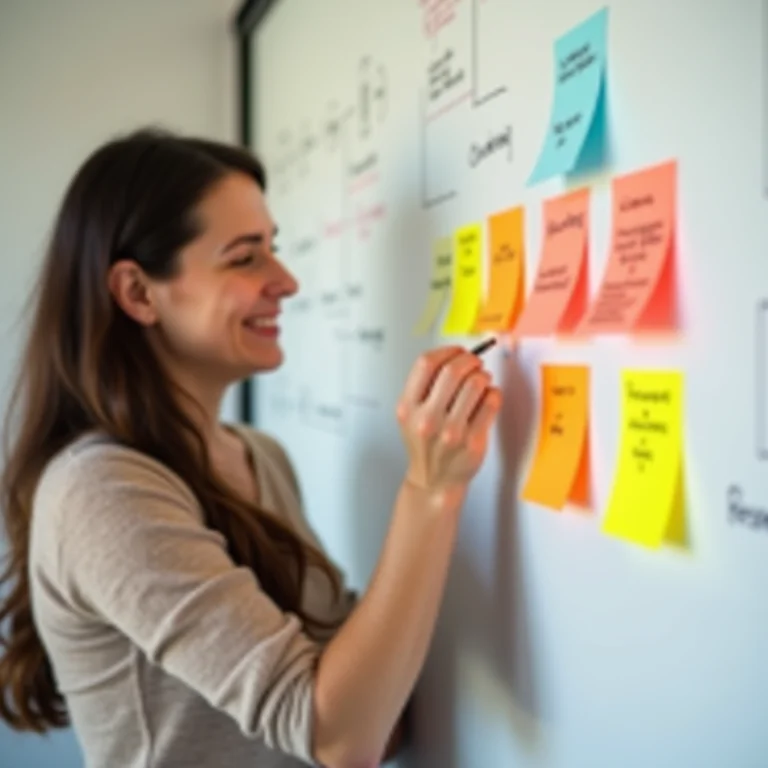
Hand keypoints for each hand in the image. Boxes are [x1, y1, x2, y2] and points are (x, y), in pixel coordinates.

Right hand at [396, 346, 500, 497]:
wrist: (434, 480)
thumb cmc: (426, 444)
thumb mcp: (411, 414)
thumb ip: (425, 385)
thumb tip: (455, 355)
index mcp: (408, 407)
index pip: (426, 364)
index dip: (447, 351)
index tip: (457, 351)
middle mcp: (427, 419)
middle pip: (452, 371)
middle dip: (469, 360)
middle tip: (475, 362)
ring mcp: (451, 432)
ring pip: (475, 384)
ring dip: (483, 376)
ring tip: (482, 380)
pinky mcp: (473, 441)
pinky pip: (491, 402)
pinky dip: (494, 393)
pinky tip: (488, 397)